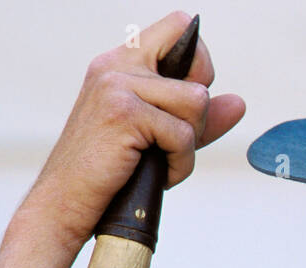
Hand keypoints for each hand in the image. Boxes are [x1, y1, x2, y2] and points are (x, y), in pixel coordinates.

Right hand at [24, 11, 245, 251]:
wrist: (67, 203)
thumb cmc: (111, 173)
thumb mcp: (161, 138)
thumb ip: (197, 118)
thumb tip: (239, 103)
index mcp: (122, 62)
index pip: (178, 27)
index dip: (199, 63)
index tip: (186, 100)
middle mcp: (117, 65)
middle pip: (198, 70)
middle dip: (200, 113)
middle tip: (170, 140)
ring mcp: (118, 85)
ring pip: (197, 104)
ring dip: (188, 145)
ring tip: (160, 160)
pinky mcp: (124, 112)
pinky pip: (184, 136)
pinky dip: (180, 165)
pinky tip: (156, 173)